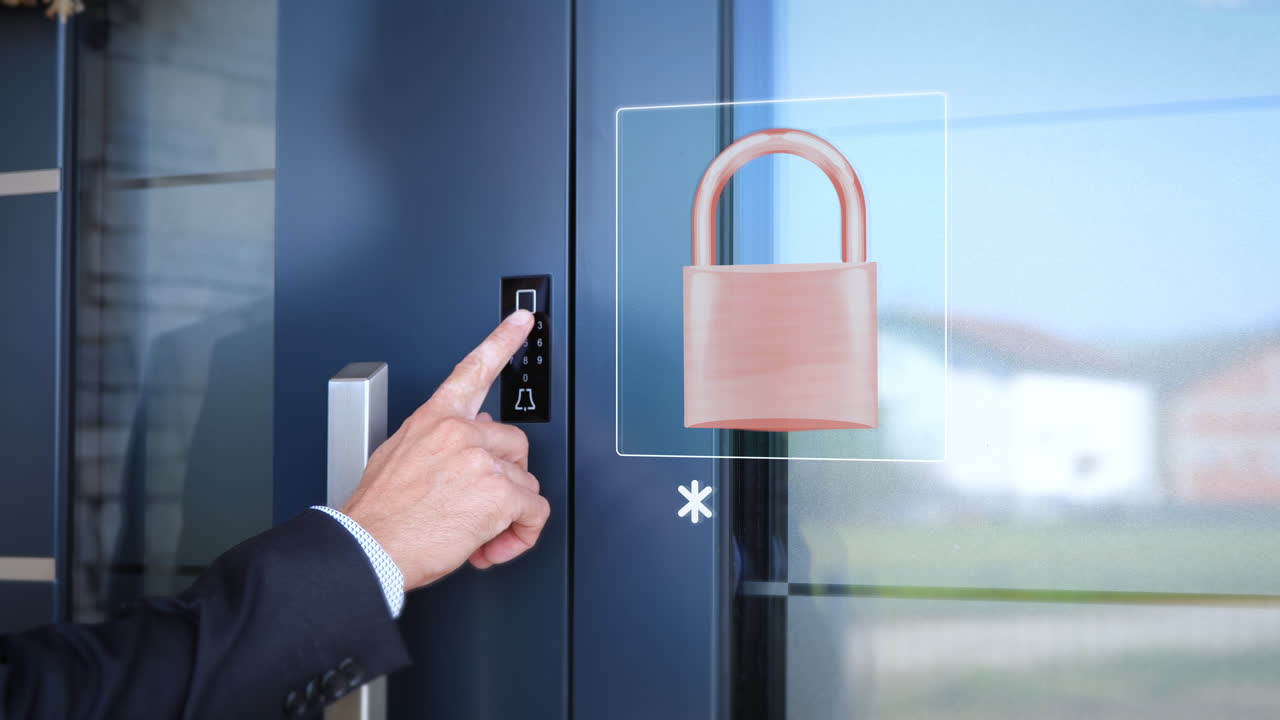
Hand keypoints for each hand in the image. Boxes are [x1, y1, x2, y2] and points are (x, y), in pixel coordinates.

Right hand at [341, 310, 548, 590]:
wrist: (368, 548)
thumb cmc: (380, 514)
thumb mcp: (397, 456)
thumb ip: (437, 438)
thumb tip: (470, 430)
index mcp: (434, 418)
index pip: (473, 370)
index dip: (501, 341)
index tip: (522, 321)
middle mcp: (460, 432)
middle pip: (515, 443)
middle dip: (505, 477)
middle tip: (480, 505)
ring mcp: (481, 459)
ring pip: (525, 482)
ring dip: (508, 512)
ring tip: (474, 530)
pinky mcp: (499, 491)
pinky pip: (534, 511)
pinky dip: (521, 533)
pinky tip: (493, 544)